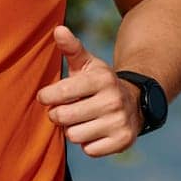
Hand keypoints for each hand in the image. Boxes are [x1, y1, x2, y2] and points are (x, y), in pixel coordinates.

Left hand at [36, 26, 141, 156]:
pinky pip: (89, 150)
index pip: (61, 92)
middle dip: (59, 115)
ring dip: (73, 130)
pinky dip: (88, 144)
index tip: (45, 96)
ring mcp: (120, 121)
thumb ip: (71, 48)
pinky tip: (95, 132)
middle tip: (64, 111)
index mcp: (102, 79)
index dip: (47, 96)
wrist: (135, 102)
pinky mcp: (123, 140)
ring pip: (74, 135)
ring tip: (82, 120)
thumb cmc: (99, 83)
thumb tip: (57, 29)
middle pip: (64, 117)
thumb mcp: (88, 64)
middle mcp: (113, 99)